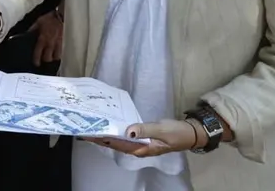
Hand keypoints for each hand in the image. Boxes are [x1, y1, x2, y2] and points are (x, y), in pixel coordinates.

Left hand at [30, 10, 62, 66]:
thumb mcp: (38, 23)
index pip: (38, 53)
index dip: (36, 60)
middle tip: (44, 59)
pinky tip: (58, 53)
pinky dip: (59, 54)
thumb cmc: (48, 19)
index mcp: (42, 39)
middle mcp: (50, 44)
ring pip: (57, 57)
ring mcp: (58, 44)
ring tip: (52, 56)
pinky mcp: (64, 42)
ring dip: (54, 58)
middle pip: (48, 58)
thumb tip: (24, 35)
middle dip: (46, 60)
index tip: (36, 64)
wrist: (61, 15)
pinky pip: (62, 52)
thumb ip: (32, 30)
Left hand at [85, 118, 203, 156]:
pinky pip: (125, 136)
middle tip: (85, 128)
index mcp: (141, 149)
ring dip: (107, 134)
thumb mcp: (161, 129)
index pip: (117, 144)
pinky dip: (116, 131)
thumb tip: (128, 131)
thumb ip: (145, 130)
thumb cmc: (176, 132)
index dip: (103, 139)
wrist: (189, 133)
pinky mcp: (141, 138)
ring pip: (119, 140)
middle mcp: (138, 149)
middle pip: (115, 143)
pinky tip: (109, 125)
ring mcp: (139, 144)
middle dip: (100, 137)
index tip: (89, 134)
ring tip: (93, 126)